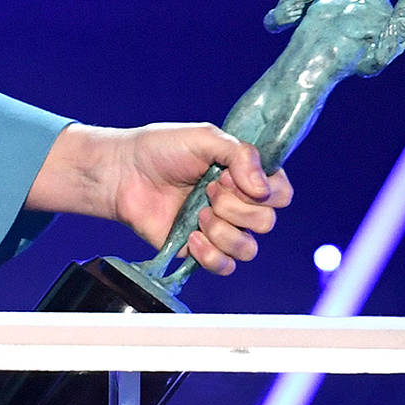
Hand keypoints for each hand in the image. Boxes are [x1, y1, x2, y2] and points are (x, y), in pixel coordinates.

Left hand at [26, 124, 293, 277]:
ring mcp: (220, 229)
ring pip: (248, 248)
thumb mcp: (204, 137)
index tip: (227, 175)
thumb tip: (262, 188)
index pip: (281, 193)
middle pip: (266, 222)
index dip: (262, 189)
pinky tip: (190, 236)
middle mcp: (238, 205)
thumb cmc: (160, 149)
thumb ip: (240, 154)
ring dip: (223, 230)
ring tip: (197, 214)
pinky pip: (224, 267)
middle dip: (235, 206)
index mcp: (245, 176)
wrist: (122, 172)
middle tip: (207, 189)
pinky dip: (210, 254)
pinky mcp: (199, 250)